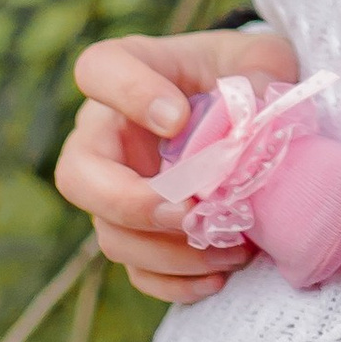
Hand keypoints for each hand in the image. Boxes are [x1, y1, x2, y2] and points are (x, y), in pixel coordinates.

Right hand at [53, 24, 299, 304]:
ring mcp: (117, 188)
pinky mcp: (139, 232)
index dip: (127, 96)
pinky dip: (176, 282)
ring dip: (169, 252)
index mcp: (133, 69)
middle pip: (77, 174)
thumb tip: (252, 124)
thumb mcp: (263, 59)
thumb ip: (260, 77)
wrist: (254, 107)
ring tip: (232, 247)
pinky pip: (137, 270)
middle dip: (130, 203)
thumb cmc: (249, 72)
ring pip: (110, 234)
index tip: (177, 119)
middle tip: (188, 211)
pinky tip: (219, 274)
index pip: (99, 69)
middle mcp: (109, 133)